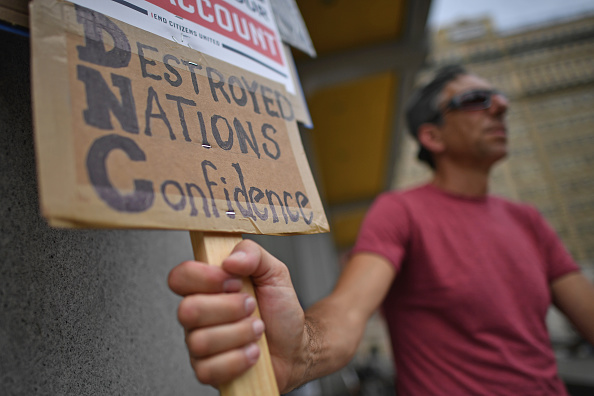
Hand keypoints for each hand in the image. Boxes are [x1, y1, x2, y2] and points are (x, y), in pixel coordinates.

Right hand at [168, 240, 306, 391]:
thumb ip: (253, 254)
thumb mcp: (274, 272)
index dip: (204, 278)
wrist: (294, 345)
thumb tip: (231, 259)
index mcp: (207, 286)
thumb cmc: (279, 310)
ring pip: (200, 341)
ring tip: (257, 330)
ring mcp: (199, 343)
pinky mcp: (206, 370)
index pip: (180, 276)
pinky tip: (252, 351)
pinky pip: (209, 369)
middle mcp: (198, 314)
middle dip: (230, 309)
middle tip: (252, 307)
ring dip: (240, 334)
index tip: (234, 281)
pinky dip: (239, 359)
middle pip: (188, 310)